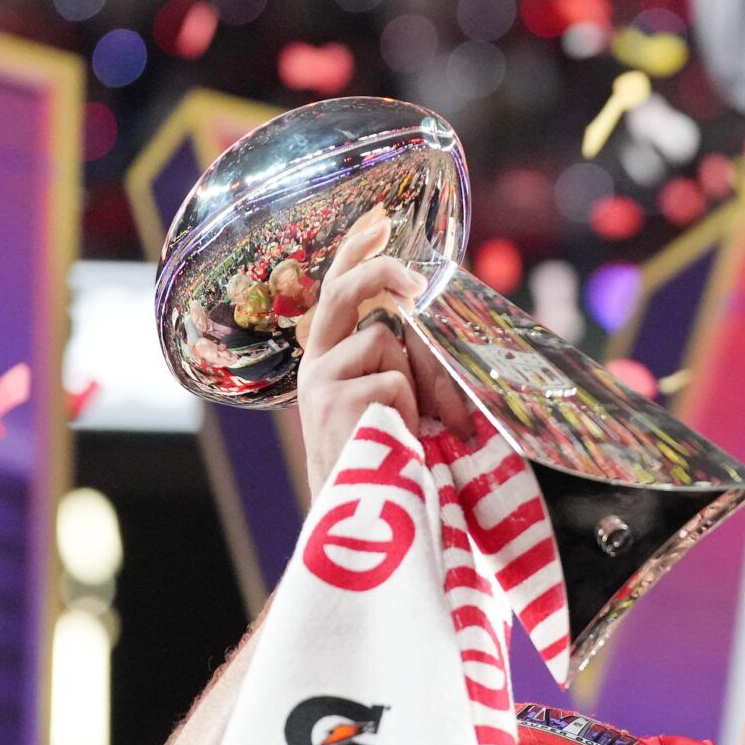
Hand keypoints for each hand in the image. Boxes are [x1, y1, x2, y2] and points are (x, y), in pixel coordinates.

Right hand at [298, 209, 429, 486]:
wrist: (359, 522)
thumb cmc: (386, 459)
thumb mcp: (392, 401)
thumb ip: (401, 360)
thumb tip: (428, 319)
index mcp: (327, 359)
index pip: (335, 291)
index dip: (355, 253)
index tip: (379, 223)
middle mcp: (316, 364)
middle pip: (344, 293)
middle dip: (378, 272)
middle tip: (415, 277)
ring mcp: (321, 380)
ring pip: (386, 342)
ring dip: (414, 380)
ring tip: (408, 424)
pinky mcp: (335, 400)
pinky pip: (394, 379)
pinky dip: (412, 407)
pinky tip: (398, 438)